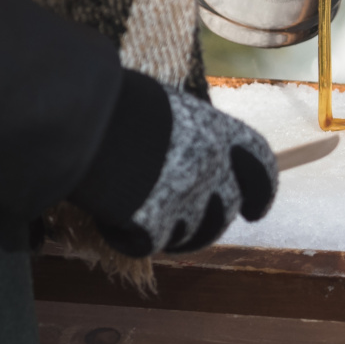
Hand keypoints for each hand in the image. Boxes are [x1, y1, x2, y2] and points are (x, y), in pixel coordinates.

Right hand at [69, 72, 277, 256]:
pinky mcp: (153, 223)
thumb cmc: (117, 100)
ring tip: (146, 223)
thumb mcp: (166, 107)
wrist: (81, 116)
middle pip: (225, 211)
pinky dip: (131, 239)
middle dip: (212, 224)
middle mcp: (213, 168)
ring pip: (192, 234)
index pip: (260, 167)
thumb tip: (187, 148)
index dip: (262, 193)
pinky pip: (150, 243)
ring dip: (174, 235)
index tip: (255, 211)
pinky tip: (114, 226)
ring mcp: (186, 198)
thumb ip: (188, 133)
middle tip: (195, 230)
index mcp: (221, 132)